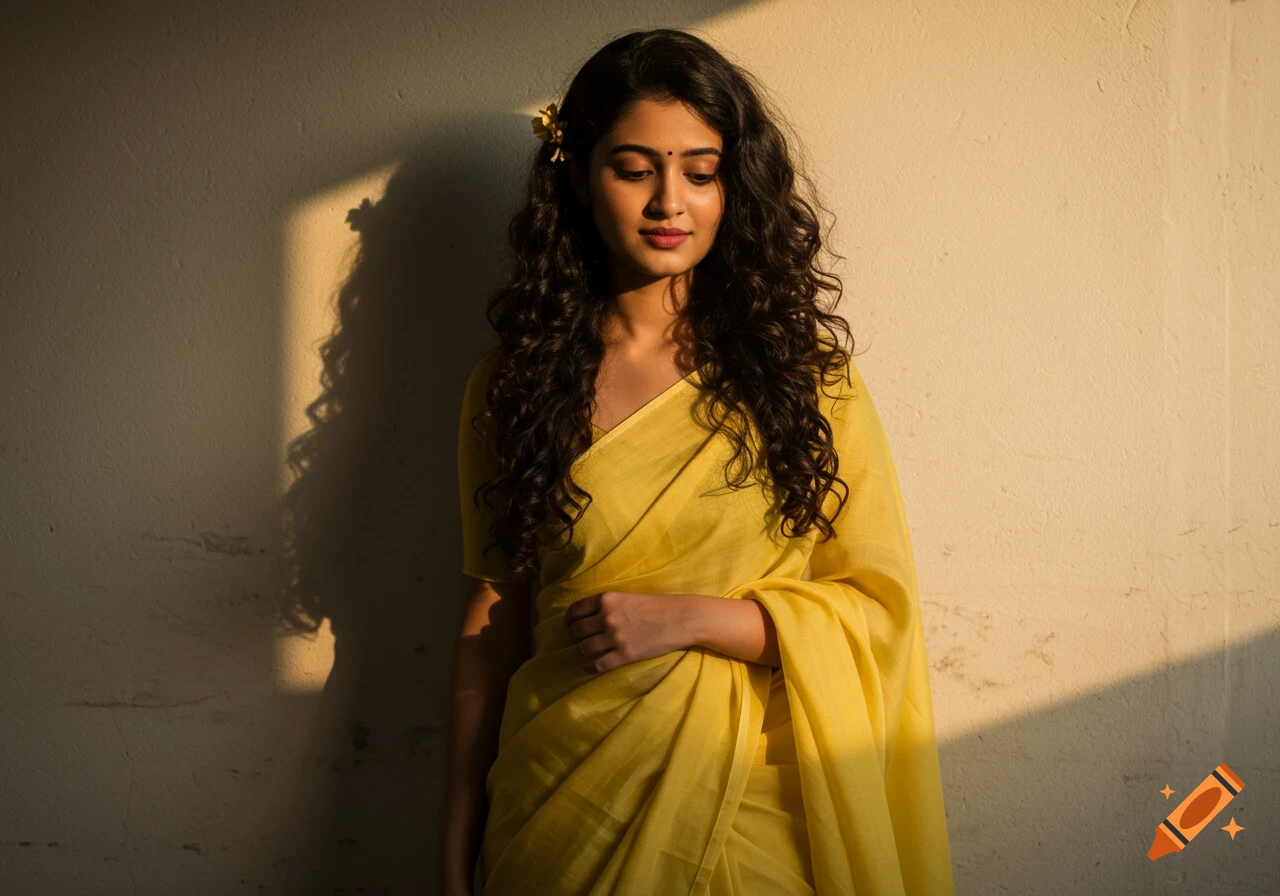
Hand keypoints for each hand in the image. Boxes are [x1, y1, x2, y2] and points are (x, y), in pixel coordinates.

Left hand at [563, 590, 695, 674]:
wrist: (681, 618)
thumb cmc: (658, 606)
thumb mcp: (629, 597)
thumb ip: (609, 605)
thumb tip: (592, 617)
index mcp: (607, 599)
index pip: (576, 610)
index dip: (569, 619)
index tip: (568, 624)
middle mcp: (606, 617)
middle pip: (577, 631)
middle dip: (574, 636)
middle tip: (577, 640)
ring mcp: (615, 637)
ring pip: (584, 648)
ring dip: (581, 651)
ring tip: (583, 653)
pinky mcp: (625, 654)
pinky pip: (598, 664)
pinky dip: (589, 668)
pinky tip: (587, 668)